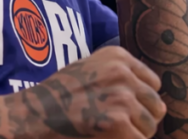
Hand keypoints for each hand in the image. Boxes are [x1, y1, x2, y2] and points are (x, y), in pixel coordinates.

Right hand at [28, 45, 166, 137]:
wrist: (31, 116)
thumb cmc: (57, 98)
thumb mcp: (89, 70)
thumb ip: (118, 76)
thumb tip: (153, 99)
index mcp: (117, 56)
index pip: (153, 84)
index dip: (141, 103)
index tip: (124, 112)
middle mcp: (123, 73)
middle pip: (156, 106)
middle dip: (141, 121)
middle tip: (118, 129)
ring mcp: (122, 97)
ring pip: (149, 127)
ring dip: (134, 136)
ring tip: (108, 134)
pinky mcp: (119, 122)